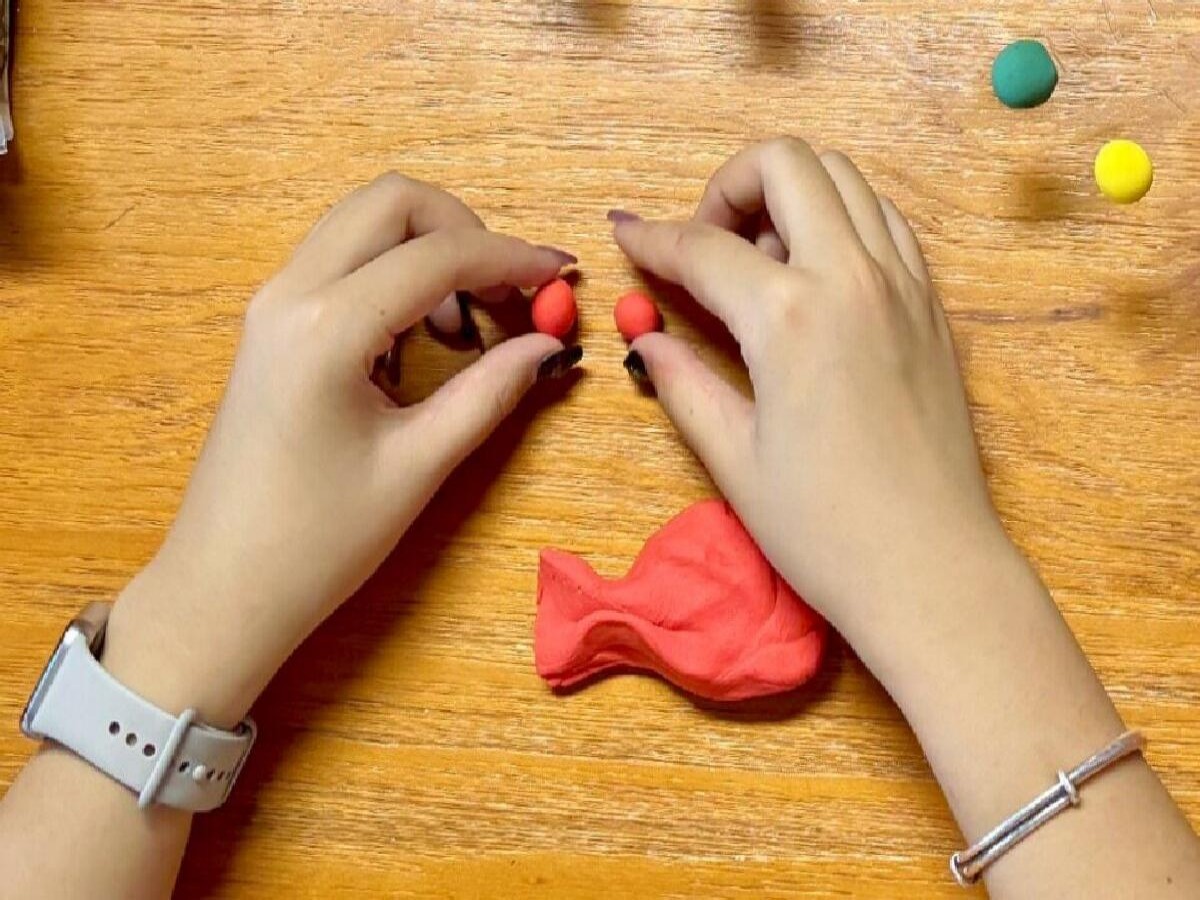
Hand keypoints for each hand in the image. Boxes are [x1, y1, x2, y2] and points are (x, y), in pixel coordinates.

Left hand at [103, 174, 578, 724]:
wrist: (222, 588)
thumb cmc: (317, 541)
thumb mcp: (417, 465)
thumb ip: (491, 392)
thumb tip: (551, 345)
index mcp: (326, 328)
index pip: (438, 255)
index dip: (512, 259)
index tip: (561, 278)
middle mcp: (290, 293)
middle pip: (392, 202)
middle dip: (464, 230)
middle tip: (508, 294)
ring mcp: (271, 305)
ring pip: (363, 224)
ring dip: (427, 250)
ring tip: (467, 331)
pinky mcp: (270, 326)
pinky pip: (341, 262)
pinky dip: (393, 274)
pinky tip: (421, 342)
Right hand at [611, 137, 1014, 656]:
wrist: (932, 568)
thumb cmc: (824, 529)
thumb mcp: (733, 457)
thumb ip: (682, 381)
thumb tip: (645, 338)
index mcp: (790, 315)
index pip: (703, 246)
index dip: (651, 239)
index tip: (625, 237)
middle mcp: (852, 276)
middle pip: (785, 164)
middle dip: (728, 185)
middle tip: (704, 246)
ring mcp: (903, 284)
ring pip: (844, 177)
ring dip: (789, 195)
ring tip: (759, 264)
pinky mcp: (932, 305)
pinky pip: (883, 221)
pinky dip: (840, 220)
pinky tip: (813, 279)